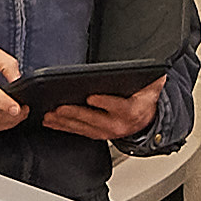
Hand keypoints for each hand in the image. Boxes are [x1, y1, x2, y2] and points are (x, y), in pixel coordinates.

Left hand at [42, 78, 160, 142]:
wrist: (147, 119)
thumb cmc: (145, 99)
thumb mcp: (151, 86)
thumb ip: (146, 77)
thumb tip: (141, 67)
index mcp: (131, 110)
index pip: (117, 106)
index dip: (103, 102)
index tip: (91, 97)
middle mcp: (118, 124)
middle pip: (93, 118)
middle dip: (74, 113)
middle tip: (59, 108)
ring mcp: (106, 132)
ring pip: (83, 127)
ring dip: (64, 122)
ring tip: (49, 116)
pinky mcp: (98, 134)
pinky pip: (79, 131)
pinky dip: (64, 127)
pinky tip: (52, 122)